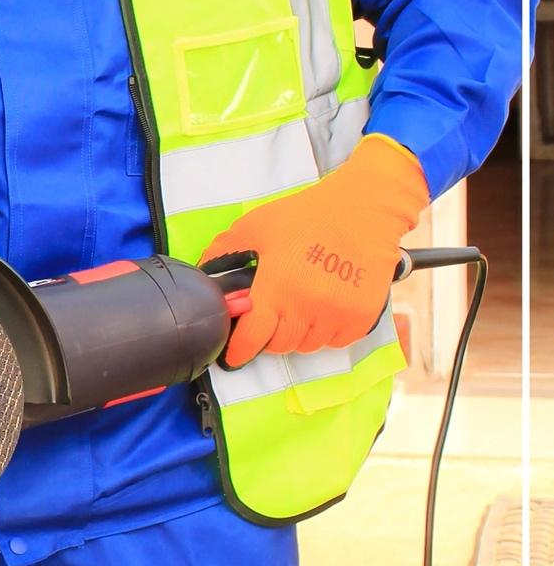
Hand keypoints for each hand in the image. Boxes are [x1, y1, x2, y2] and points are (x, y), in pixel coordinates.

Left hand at [201, 134, 428, 367]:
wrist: (362, 210)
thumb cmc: (305, 216)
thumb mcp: (255, 227)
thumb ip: (223, 251)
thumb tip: (202, 272)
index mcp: (278, 288)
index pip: (253, 338)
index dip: (239, 350)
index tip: (231, 355)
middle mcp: (308, 307)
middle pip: (279, 345)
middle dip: (267, 335)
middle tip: (266, 317)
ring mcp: (338, 315)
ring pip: (307, 345)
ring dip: (296, 334)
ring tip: (294, 308)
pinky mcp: (362, 317)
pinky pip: (336, 342)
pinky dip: (324, 333)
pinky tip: (320, 310)